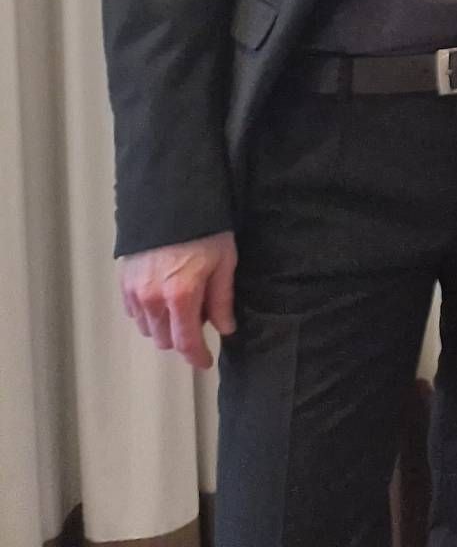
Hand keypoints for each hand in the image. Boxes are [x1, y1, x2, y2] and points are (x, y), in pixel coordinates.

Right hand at [118, 231, 237, 369]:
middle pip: (164, 340)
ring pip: (147, 329)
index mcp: (181, 296)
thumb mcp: (225, 262)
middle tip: (201, 320)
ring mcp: (134, 291)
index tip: (206, 362)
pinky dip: (149, 315)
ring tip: (184, 305)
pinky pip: (134, 313)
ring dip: (165, 327)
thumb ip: (222, 299)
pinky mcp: (123, 282)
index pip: (185, 341)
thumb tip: (225, 329)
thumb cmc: (205, 230)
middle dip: (183, 339)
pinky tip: (164, 299)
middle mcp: (152, 299)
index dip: (196, 356)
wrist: (172, 201)